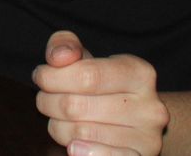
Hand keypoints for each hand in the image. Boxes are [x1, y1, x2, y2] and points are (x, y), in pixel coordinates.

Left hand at [33, 31, 169, 155]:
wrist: (136, 118)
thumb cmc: (102, 83)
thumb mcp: (85, 56)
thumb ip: (65, 46)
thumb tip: (58, 57)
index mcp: (139, 73)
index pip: (86, 75)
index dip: (53, 77)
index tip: (41, 76)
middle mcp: (149, 107)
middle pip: (76, 107)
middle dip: (49, 101)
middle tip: (46, 98)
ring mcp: (147, 138)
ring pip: (80, 134)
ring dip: (57, 125)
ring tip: (60, 117)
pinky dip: (84, 153)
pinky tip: (73, 147)